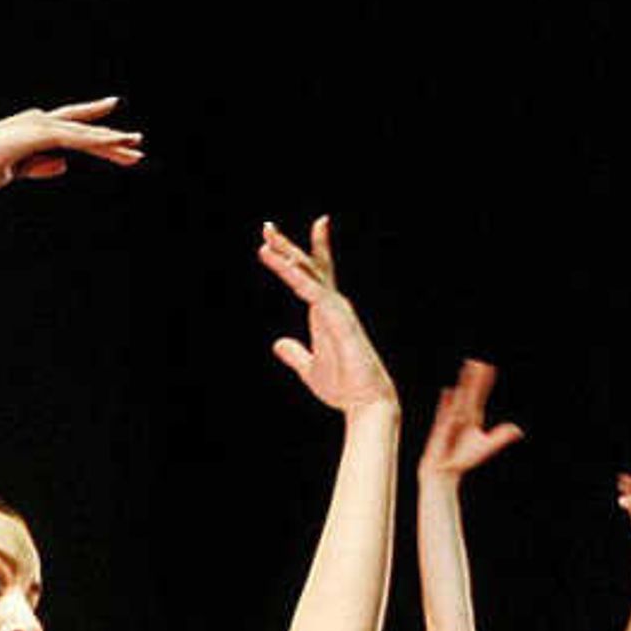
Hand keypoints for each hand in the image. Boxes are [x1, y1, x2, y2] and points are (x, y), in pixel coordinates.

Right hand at [0, 97, 142, 194]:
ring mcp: (41, 125)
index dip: (92, 127)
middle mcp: (39, 121)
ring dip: (112, 141)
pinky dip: (99, 140)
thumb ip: (38, 166)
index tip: (114, 132)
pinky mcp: (42, 134)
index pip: (68, 128)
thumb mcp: (12, 171)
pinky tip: (118, 143)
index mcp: (30, 129)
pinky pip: (78, 138)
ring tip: (138, 148)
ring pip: (85, 133)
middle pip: (82, 130)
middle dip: (110, 138)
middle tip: (137, 144)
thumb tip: (64, 165)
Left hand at [260, 215, 393, 414]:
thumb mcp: (309, 368)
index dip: (296, 256)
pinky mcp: (339, 320)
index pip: (311, 276)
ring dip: (288, 259)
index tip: (276, 240)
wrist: (365, 403)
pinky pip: (316, 294)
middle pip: (308, 267)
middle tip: (266, 227)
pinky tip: (285, 266)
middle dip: (287, 247)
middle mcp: (333, 306)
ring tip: (266, 242)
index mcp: (325, 313)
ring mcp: (337, 310)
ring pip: (310, 276)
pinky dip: (300, 279)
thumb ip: (295, 354)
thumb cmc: (344, 386)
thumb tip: (278, 343)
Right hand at [419, 359, 521, 479]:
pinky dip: (447, 403)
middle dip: (474, 375)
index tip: (489, 366)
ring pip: (460, 397)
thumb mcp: (485, 447)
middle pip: (470, 390)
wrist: (444, 471)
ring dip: (463, 382)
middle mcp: (462, 414)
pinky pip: (445, 412)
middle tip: (478, 359)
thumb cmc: (463, 461)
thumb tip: (518, 430)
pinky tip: (448, 391)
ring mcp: (451, 420)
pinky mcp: (441, 427)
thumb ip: (500, 437)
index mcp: (473, 416)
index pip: (480, 394)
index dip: (485, 380)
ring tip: (466, 368)